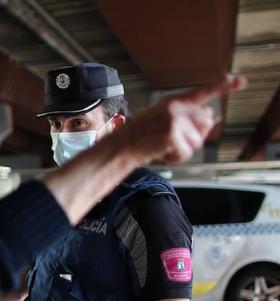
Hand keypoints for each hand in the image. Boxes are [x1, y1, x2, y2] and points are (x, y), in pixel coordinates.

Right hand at [122, 74, 246, 164]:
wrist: (120, 147)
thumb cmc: (140, 136)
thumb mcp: (162, 120)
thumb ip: (188, 117)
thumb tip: (210, 116)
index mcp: (174, 101)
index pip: (202, 91)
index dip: (223, 86)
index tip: (240, 81)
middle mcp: (175, 107)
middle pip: (206, 124)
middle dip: (194, 137)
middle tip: (173, 141)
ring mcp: (174, 119)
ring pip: (197, 141)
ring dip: (183, 150)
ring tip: (164, 147)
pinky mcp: (172, 134)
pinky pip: (187, 152)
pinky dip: (176, 158)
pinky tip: (163, 154)